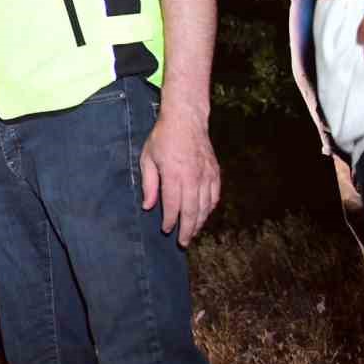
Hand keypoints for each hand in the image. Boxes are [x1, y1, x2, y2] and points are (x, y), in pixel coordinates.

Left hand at [140, 111, 220, 246]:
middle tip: (182, 243)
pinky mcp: (215, 173)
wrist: (186, 120)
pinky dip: (209, 209)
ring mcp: (207, 175)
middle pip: (191, 211)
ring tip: (192, 233)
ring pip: (205, 207)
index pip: (173, 205)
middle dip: (187, 230)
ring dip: (199, 222)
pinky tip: (203, 215)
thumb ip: (149, 184)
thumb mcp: (147, 158)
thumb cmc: (163, 138)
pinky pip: (214, 197)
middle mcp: (193, 177)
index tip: (166, 230)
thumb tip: (148, 206)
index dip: (170, 221)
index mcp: (174, 174)